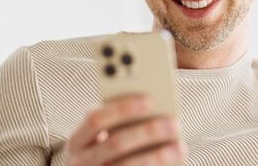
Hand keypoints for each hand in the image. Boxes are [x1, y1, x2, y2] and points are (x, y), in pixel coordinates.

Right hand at [66, 94, 184, 165]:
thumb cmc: (103, 153)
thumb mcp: (100, 137)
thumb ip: (115, 123)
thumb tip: (151, 106)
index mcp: (77, 141)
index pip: (95, 119)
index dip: (122, 108)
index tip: (149, 99)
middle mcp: (81, 163)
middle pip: (116, 143)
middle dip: (148, 132)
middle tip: (173, 123)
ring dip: (158, 156)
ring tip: (180, 147)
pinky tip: (173, 163)